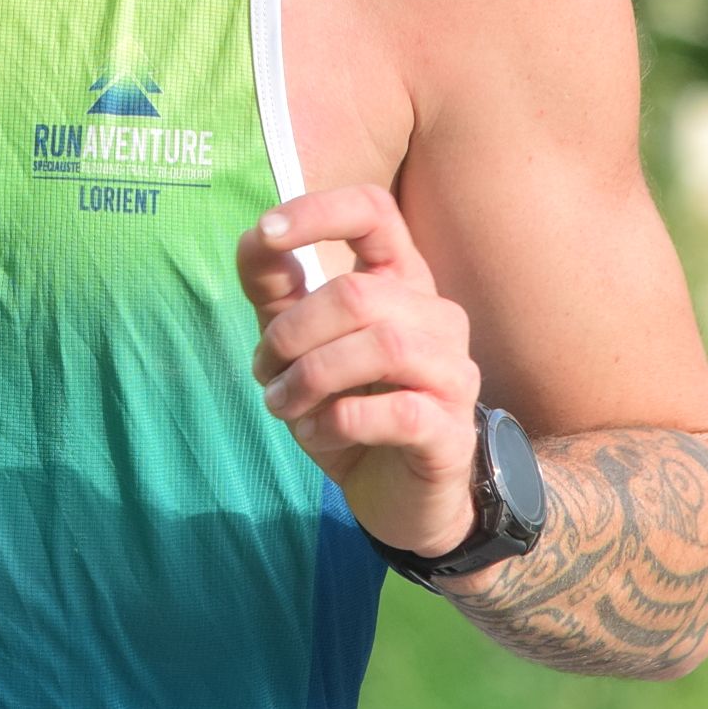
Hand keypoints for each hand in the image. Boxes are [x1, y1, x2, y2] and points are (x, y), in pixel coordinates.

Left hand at [237, 184, 482, 558]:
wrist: (398, 497)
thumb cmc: (350, 408)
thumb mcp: (301, 348)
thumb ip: (278, 292)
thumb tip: (255, 237)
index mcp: (400, 281)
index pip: (374, 212)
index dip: (319, 211)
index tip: (266, 233)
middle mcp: (436, 316)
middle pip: (357, 291)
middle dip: (292, 332)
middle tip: (265, 372)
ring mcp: (452, 372)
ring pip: (381, 345)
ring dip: (311, 377)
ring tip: (283, 407)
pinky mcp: (451, 431)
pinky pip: (396, 412)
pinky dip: (339, 421)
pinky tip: (318, 434)